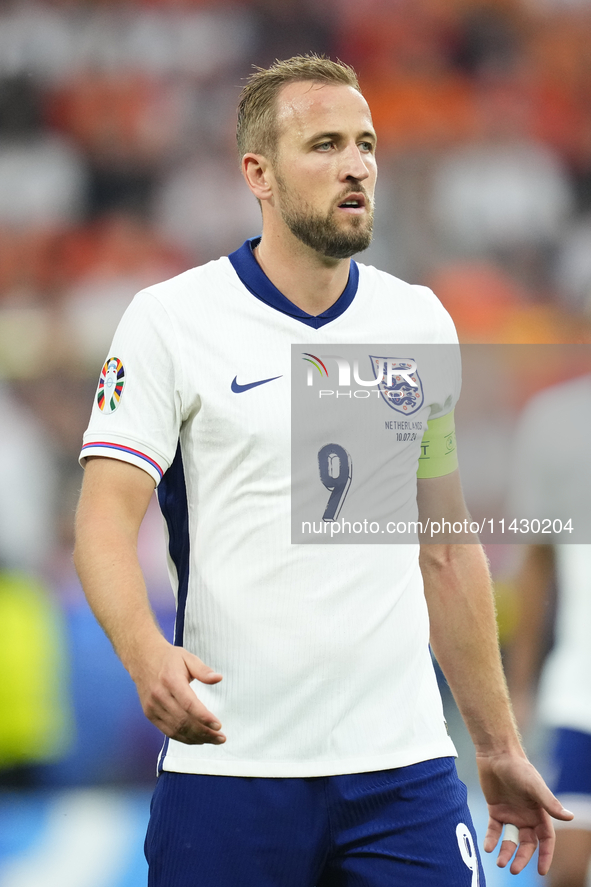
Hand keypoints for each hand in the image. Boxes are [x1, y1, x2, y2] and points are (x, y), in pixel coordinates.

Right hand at [130, 638, 225, 744]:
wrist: (142, 658)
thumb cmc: (168, 658)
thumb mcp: (187, 658)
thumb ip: (203, 670)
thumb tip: (218, 678)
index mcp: (171, 680)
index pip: (189, 704)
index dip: (204, 717)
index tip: (218, 725)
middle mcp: (159, 695)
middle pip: (183, 720)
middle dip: (204, 732)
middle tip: (220, 737)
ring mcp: (153, 707)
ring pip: (176, 729)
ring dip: (196, 738)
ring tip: (213, 739)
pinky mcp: (149, 714)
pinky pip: (167, 731)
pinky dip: (183, 738)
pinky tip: (197, 739)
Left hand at [476, 751, 573, 874]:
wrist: (496, 754)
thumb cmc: (519, 768)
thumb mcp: (535, 786)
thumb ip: (550, 803)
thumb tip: (570, 817)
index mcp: (539, 813)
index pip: (545, 839)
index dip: (545, 855)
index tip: (542, 871)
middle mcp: (526, 816)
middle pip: (527, 844)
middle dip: (522, 858)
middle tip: (513, 870)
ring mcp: (510, 814)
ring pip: (510, 840)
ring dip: (506, 852)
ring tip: (500, 862)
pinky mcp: (495, 810)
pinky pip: (494, 830)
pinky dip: (491, 839)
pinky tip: (488, 847)